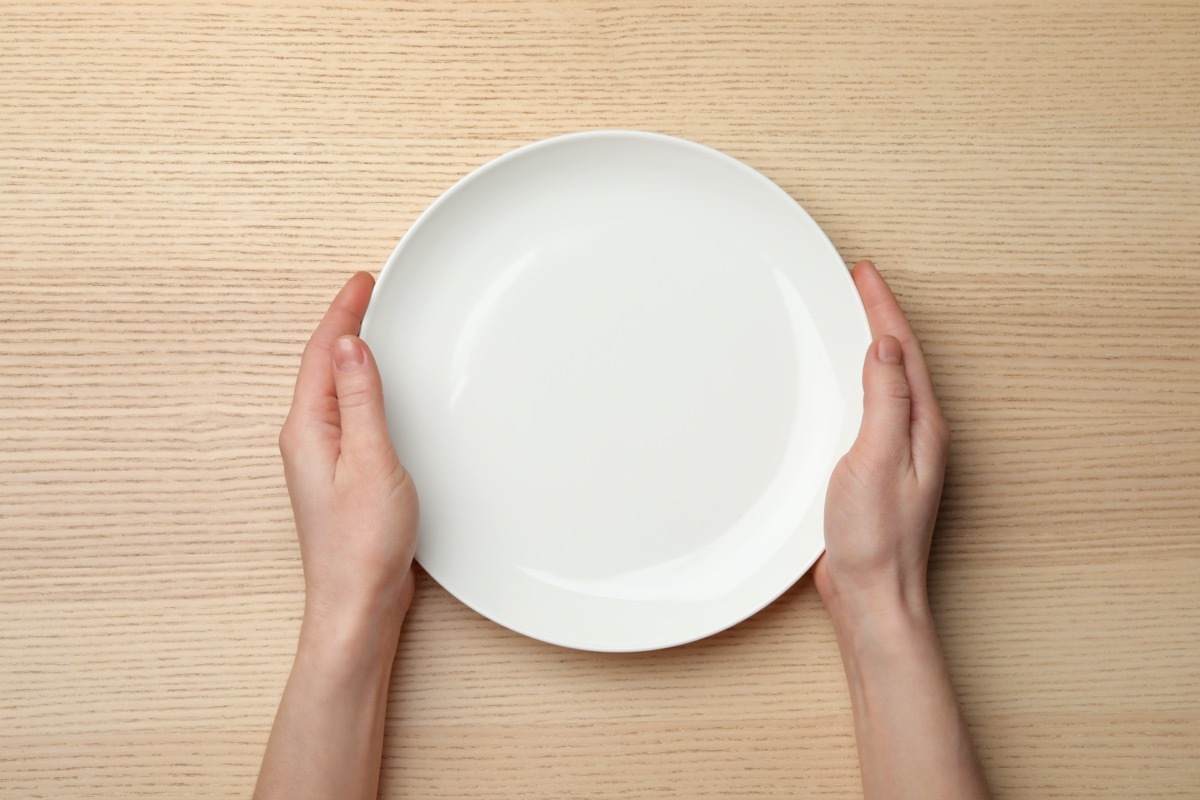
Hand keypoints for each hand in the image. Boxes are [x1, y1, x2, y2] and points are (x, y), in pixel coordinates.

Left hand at [256, 272, 417, 799]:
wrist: (358, 603)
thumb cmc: (362, 545)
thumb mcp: (369, 461)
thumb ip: (360, 401)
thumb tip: (347, 346)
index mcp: (308, 430)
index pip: (321, 354)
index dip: (341, 313)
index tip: (362, 281)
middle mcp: (308, 441)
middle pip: (321, 366)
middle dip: (344, 325)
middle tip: (369, 293)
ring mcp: (323, 460)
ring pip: (335, 390)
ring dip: (352, 355)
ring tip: (373, 327)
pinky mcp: (343, 476)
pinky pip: (349, 414)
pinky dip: (363, 389)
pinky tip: (380, 391)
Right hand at [813, 262, 987, 799]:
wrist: (871, 596)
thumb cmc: (877, 539)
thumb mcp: (878, 459)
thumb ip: (885, 401)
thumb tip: (887, 347)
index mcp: (921, 426)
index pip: (902, 350)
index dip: (882, 308)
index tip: (863, 273)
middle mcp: (914, 435)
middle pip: (899, 359)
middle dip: (879, 316)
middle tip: (857, 282)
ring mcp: (895, 452)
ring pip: (884, 382)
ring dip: (868, 345)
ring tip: (849, 316)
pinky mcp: (872, 469)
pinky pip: (867, 407)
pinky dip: (853, 382)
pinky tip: (838, 383)